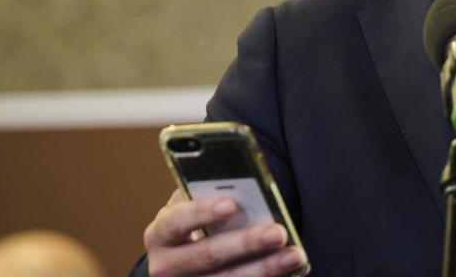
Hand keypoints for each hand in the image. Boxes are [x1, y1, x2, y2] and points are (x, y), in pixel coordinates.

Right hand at [143, 190, 307, 275]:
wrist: (180, 262)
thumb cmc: (193, 225)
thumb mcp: (191, 209)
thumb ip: (209, 197)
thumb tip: (248, 187)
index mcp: (160, 234)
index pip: (177, 221)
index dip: (202, 212)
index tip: (231, 204)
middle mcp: (166, 266)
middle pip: (208, 255)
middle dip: (246, 243)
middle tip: (278, 232)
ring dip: (265, 268)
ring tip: (294, 254)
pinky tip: (290, 270)